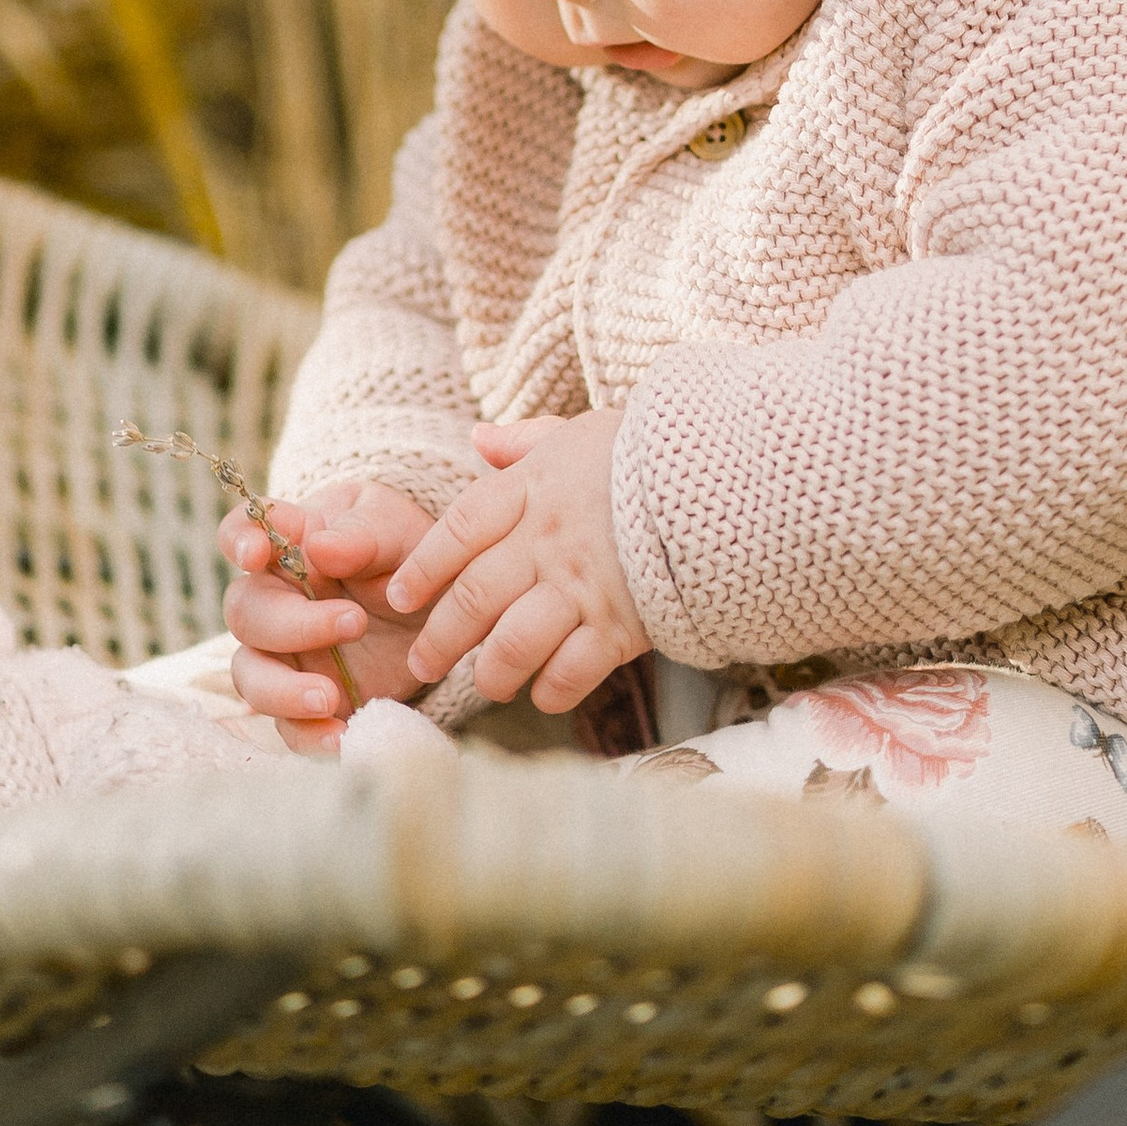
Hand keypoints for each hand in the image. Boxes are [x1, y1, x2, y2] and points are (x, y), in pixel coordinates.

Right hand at [220, 480, 436, 754]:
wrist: (436, 606)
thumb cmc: (406, 551)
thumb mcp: (396, 531)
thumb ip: (361, 536)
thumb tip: (320, 546)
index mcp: (292, 542)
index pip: (242, 532)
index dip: (238, 542)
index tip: (255, 555)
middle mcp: (277, 597)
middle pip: (245, 613)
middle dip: (291, 625)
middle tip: (356, 624)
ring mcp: (286, 652)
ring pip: (250, 674)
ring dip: (282, 690)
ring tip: (329, 699)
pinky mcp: (305, 699)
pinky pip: (287, 725)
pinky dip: (307, 736)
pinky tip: (342, 738)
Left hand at [382, 411, 646, 715]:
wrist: (727, 475)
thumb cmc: (650, 452)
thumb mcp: (581, 432)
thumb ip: (525, 442)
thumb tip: (479, 440)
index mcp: (534, 489)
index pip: (460, 529)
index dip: (424, 566)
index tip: (399, 597)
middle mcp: (550, 539)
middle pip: (475, 595)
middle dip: (441, 637)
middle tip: (423, 663)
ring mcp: (586, 585)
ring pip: (514, 643)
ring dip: (492, 673)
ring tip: (487, 684)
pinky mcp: (624, 625)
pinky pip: (571, 671)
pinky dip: (552, 691)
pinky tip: (544, 693)